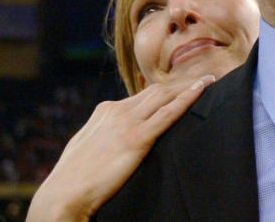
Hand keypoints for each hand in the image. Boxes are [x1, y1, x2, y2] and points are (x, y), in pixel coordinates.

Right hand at [26, 75, 214, 221]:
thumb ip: (104, 136)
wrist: (63, 194)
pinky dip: (188, 98)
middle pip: (157, 91)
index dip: (166, 91)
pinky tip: (203, 90)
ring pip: (165, 96)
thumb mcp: (87, 148)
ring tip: (210, 81)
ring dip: (190, 86)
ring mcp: (127, 122)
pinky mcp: (137, 138)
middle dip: (182, 84)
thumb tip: (114, 138)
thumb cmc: (73, 179)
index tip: (183, 87)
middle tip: (206, 79)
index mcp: (105, 111)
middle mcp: (117, 110)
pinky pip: (168, 113)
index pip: (142, 95)